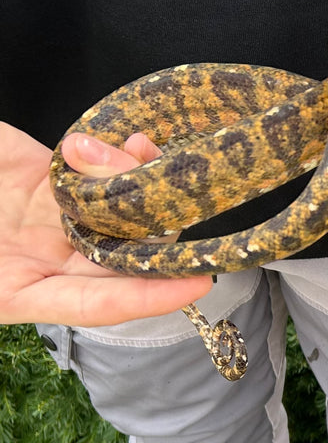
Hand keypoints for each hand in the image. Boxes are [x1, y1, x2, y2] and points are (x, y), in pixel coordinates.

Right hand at [0, 124, 208, 325]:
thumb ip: (13, 272)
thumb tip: (42, 257)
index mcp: (18, 289)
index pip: (94, 303)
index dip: (144, 298)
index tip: (194, 286)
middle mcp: (46, 258)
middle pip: (121, 255)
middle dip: (158, 231)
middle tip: (178, 197)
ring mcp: (50, 215)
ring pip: (118, 210)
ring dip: (141, 182)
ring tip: (139, 149)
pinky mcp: (47, 174)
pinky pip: (98, 169)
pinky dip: (121, 156)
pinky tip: (134, 139)